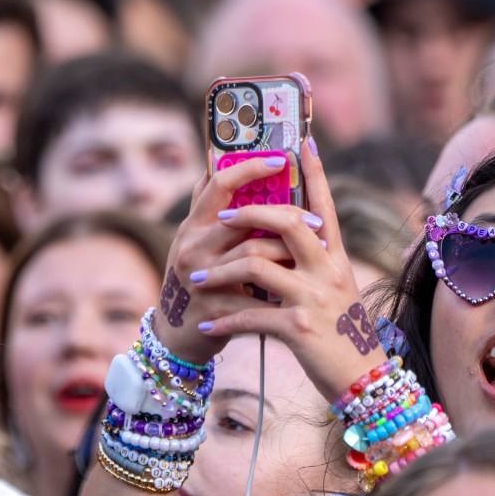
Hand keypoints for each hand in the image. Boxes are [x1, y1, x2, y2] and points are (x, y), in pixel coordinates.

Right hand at [153, 156, 295, 364]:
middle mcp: (193, 246)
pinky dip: (280, 294)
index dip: (249, 167)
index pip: (220, 183)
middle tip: (317, 222)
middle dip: (286, 219)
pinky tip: (301, 291)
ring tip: (314, 256)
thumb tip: (225, 162)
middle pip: (245, 220)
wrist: (177, 336)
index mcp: (193, 224)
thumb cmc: (200, 280)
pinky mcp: (213, 307)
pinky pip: (255, 297)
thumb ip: (214, 209)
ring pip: (253, 256)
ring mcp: (200, 277)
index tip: (281, 159)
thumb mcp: (199, 242)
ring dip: (288, 256)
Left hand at [187, 141, 387, 399]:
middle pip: (288, 221)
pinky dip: (224, 319)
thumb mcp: (340, 293)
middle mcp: (328, 272)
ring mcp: (314, 298)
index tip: (302, 141)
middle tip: (221, 220)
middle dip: (249, 214)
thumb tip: (291, 243)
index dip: (314, 173)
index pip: (325, 207)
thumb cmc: (347, 336)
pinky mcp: (298, 328)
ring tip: (201, 279)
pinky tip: (208, 324)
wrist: (365, 380)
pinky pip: (250, 315)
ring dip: (221, 272)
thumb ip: (318, 266)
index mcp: (337, 260)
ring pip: (256, 266)